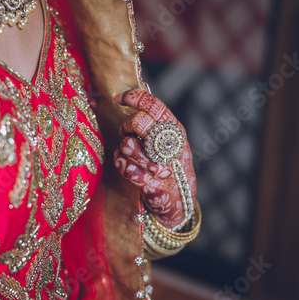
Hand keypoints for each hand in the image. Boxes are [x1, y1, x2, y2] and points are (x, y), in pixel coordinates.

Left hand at [112, 88, 196, 227]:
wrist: (180, 203)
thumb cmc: (168, 166)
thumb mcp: (167, 141)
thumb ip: (151, 121)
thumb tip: (121, 96)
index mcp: (175, 130)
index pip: (154, 105)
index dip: (133, 97)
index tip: (118, 99)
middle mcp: (171, 146)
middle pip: (140, 122)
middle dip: (126, 126)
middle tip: (126, 134)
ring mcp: (163, 167)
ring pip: (128, 145)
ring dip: (123, 149)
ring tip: (129, 155)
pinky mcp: (152, 186)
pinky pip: (125, 168)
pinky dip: (121, 166)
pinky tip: (127, 167)